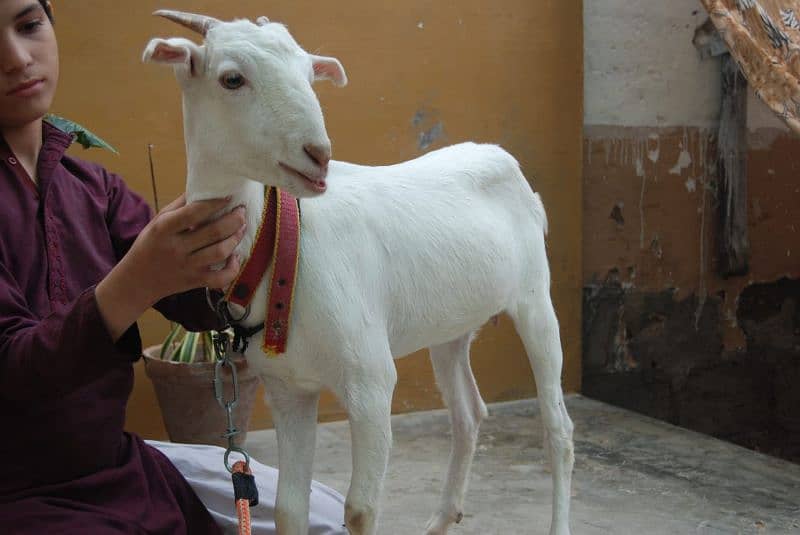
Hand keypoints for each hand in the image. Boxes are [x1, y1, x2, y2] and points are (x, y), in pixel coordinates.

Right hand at [96, 194, 245, 340]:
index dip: (215, 203)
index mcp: (164, 228)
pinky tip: (235, 257)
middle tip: (242, 211)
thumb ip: (179, 206)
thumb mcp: (158, 222)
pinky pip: (220, 278)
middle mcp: (175, 247)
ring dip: (236, 239)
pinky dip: (233, 268)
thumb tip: (203, 188)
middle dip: (234, 220)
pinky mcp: (194, 281)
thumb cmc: (150, 245)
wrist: (136, 281)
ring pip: (220, 252)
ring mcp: (186, 266)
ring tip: (242, 228)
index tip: (229, 196)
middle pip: (213, 232)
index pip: (193, 213)